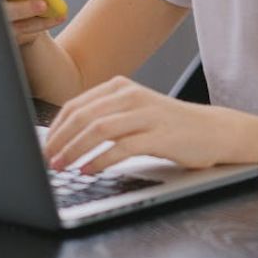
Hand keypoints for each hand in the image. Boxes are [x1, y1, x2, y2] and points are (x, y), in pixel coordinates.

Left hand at [43, 76, 245, 172]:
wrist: (213, 131)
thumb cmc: (169, 126)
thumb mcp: (134, 114)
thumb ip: (105, 119)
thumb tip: (63, 140)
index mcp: (121, 87)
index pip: (76, 105)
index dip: (55, 128)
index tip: (43, 148)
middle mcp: (132, 96)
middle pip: (83, 116)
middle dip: (59, 140)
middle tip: (46, 160)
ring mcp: (147, 114)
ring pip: (99, 128)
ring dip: (74, 150)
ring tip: (61, 167)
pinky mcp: (160, 135)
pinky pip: (122, 147)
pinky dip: (100, 160)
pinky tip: (89, 170)